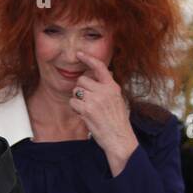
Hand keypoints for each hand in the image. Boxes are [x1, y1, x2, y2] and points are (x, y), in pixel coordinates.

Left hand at [70, 51, 138, 174]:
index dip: (88, 59)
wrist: (119, 138)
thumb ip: (108, 87)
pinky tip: (84, 115)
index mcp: (113, 87)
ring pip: (76, 91)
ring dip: (77, 99)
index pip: (100, 67)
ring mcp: (95, 99)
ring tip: (88, 109)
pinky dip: (75, 108)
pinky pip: (73, 102)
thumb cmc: (117, 122)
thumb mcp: (118, 99)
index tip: (79, 54)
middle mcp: (104, 91)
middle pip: (82, 80)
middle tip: (87, 101)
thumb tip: (104, 73)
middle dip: (81, 89)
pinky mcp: (87, 109)